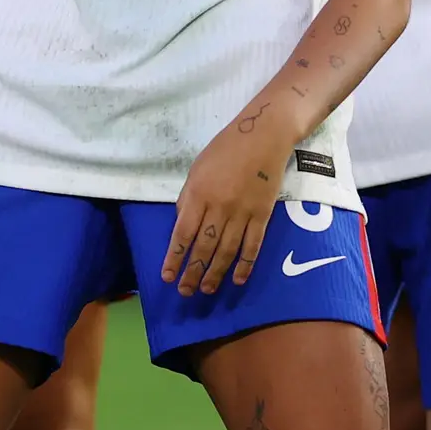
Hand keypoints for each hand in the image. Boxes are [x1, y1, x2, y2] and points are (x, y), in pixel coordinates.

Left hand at [160, 113, 289, 295]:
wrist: (263, 137)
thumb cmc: (225, 150)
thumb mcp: (197, 170)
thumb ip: (188, 198)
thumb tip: (183, 224)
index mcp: (198, 194)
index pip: (182, 233)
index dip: (174, 258)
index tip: (167, 276)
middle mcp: (219, 207)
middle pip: (204, 247)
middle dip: (192, 272)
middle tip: (185, 292)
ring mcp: (243, 213)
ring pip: (227, 251)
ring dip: (215, 273)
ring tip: (206, 289)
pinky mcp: (263, 216)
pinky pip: (253, 246)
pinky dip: (245, 265)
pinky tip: (237, 279)